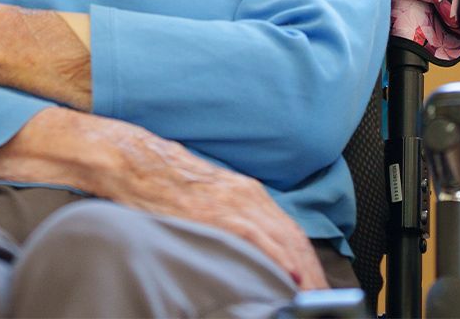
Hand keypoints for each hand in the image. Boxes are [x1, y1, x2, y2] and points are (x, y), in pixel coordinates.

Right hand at [82, 114, 328, 290]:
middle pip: (294, 238)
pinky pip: (256, 238)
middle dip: (312, 271)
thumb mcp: (208, 197)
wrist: (135, 161)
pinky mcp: (218, 211)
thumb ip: (231, 217)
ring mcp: (234, 202)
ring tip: (313, 295)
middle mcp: (248, 194)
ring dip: (302, 271)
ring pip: (282, 239)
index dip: (307, 260)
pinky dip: (277, 257)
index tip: (316, 284)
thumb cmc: (165, 181)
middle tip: (323, 297)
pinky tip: (289, 275)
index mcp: (248, 192)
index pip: (290, 232)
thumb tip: (246, 249)